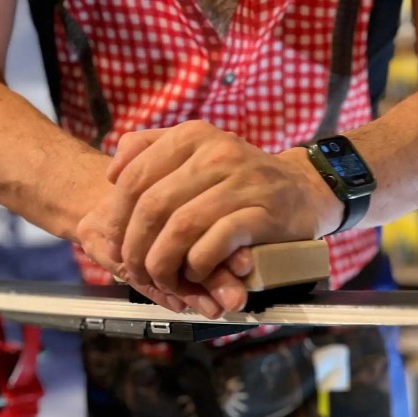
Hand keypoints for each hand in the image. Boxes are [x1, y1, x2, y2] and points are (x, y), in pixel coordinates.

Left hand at [101, 121, 342, 317]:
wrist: (304, 190)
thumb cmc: (242, 179)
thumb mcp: (200, 151)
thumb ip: (153, 150)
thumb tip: (113, 171)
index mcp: (193, 136)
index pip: (135, 177)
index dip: (118, 218)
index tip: (117, 245)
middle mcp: (216, 153)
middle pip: (153, 206)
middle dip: (137, 248)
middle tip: (137, 271)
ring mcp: (241, 183)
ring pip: (181, 227)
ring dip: (164, 263)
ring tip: (163, 280)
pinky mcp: (262, 214)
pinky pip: (214, 243)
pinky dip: (197, 265)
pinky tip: (195, 274)